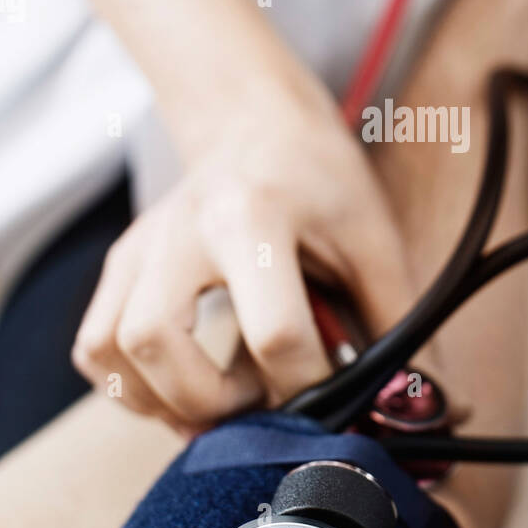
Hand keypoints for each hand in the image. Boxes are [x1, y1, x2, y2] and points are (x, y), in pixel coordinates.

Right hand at [72, 74, 413, 430]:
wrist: (257, 119)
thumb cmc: (320, 177)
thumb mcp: (373, 239)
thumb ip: (400, 327)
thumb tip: (431, 407)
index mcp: (255, 216)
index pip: (274, 331)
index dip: (311, 386)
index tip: (334, 397)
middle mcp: (183, 230)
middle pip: (158, 341)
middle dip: (214, 401)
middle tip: (265, 402)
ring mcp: (142, 247)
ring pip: (113, 351)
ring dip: (167, 401)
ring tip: (227, 397)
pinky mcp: (122, 264)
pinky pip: (96, 348)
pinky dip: (132, 386)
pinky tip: (185, 384)